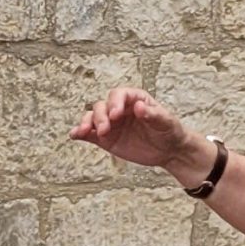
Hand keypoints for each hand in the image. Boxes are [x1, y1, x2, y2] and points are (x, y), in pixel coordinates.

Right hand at [73, 86, 204, 176]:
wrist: (169, 150)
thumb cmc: (169, 130)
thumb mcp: (166, 121)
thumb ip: (152, 114)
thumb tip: (138, 106)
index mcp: (133, 99)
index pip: (119, 95)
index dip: (115, 102)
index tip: (116, 114)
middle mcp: (119, 109)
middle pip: (102, 106)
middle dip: (100, 117)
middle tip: (105, 129)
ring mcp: (111, 124)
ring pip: (92, 118)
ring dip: (86, 123)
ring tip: (84, 131)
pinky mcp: (106, 139)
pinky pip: (89, 134)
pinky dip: (80, 133)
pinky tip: (74, 135)